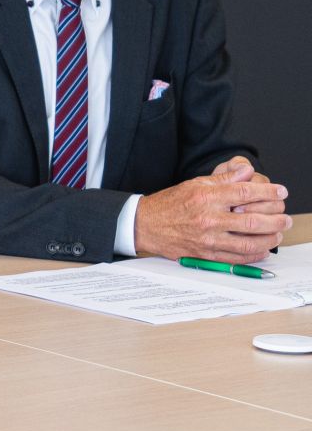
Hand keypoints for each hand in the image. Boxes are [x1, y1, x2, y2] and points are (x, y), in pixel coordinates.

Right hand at [135, 158, 291, 262]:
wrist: (145, 224)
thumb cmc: (170, 204)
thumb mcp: (194, 183)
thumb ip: (223, 179)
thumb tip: (246, 172)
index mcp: (205, 196)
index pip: (244, 192)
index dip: (268, 191)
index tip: (280, 191)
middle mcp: (207, 218)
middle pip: (252, 219)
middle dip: (275, 219)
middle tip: (285, 217)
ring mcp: (207, 238)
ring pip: (248, 242)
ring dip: (269, 238)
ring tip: (278, 233)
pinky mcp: (205, 254)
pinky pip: (236, 258)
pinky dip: (254, 254)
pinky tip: (262, 249)